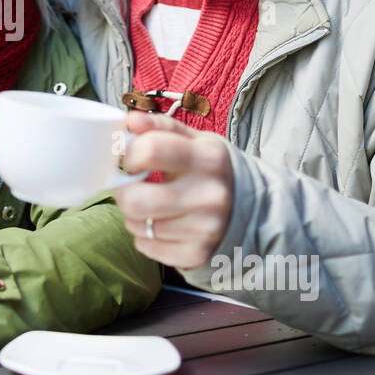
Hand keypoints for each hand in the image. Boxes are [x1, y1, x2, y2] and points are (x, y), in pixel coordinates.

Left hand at [114, 111, 234, 268]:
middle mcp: (210, 195)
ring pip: (137, 225)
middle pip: (135, 201)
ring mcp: (205, 228)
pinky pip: (146, 246)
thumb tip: (131, 121)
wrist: (252, 207)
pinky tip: (161, 224)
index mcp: (208, 158)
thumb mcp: (194, 141)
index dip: (129, 154)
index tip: (131, 159)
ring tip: (150, 205)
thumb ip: (161, 127)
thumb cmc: (209, 169)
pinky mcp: (197, 253)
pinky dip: (145, 236)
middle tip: (131, 187)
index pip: (151, 150)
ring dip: (134, 215)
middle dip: (123, 192)